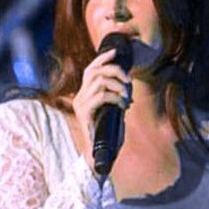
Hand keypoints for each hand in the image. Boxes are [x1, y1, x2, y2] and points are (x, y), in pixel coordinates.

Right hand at [71, 47, 130, 171]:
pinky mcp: (84, 113)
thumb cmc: (107, 136)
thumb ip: (115, 98)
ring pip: (99, 81)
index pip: (90, 69)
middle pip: (95, 71)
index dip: (102, 58)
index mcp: (84, 94)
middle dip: (115, 71)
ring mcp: (80, 105)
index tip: (116, 52)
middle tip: (129, 81)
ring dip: (118, 86)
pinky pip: (101, 96)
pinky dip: (115, 97)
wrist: (98, 157)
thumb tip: (126, 85)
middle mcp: (80, 97)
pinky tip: (123, 105)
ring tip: (127, 96)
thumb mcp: (112, 112)